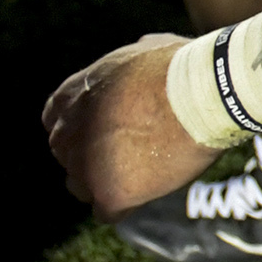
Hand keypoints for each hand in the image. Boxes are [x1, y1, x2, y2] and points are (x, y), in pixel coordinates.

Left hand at [43, 35, 216, 215]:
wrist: (205, 94)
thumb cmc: (183, 67)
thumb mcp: (144, 49)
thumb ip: (126, 64)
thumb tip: (140, 54)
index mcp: (72, 96)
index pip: (56, 121)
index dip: (83, 128)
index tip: (107, 131)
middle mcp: (68, 132)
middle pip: (68, 155)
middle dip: (92, 156)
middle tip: (129, 153)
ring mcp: (86, 166)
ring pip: (81, 187)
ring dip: (104, 183)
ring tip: (140, 174)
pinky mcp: (109, 193)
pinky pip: (107, 212)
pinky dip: (125, 205)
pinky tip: (147, 191)